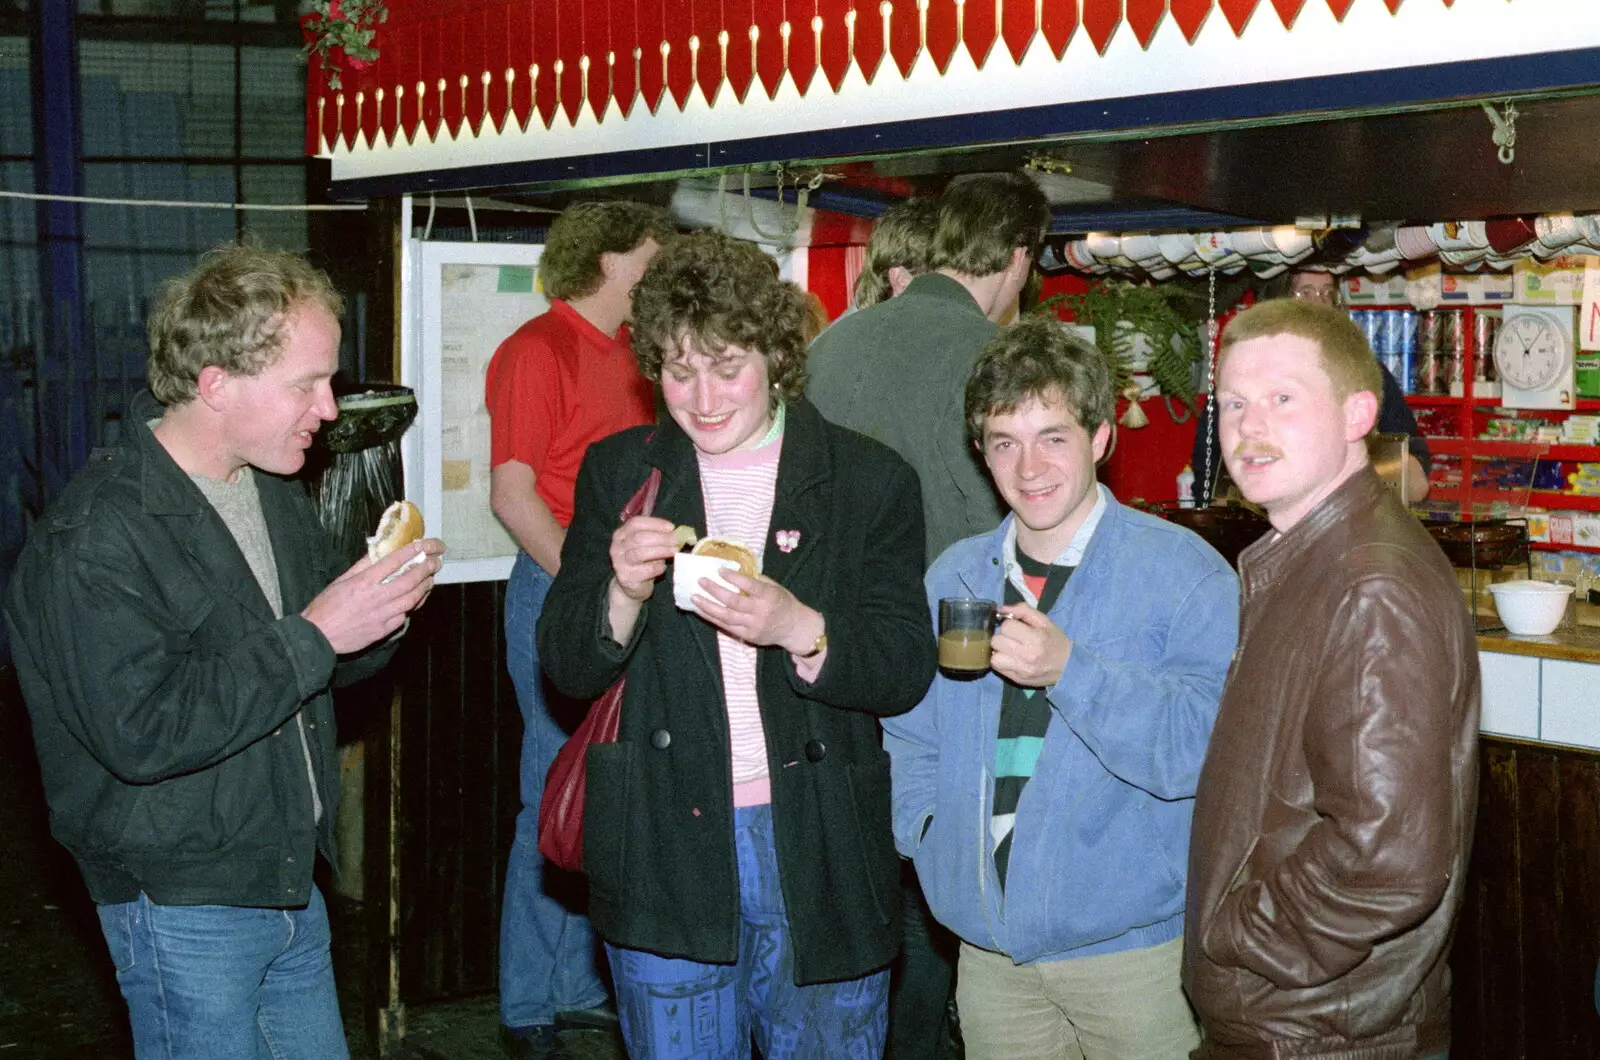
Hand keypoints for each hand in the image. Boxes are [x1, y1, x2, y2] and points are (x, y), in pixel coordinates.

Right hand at [303, 538, 444, 653]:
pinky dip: (414, 605)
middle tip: (436, 561)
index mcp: (364, 581)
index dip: (412, 551)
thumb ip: (362, 567)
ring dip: (425, 587)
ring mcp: (382, 615)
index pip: (394, 561)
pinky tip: (418, 599)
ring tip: (431, 578)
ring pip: (412, 599)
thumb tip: (379, 552)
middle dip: (427, 569)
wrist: (318, 636)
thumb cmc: (326, 606)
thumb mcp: (341, 580)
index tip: (425, 545)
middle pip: (410, 580)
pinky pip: (404, 615)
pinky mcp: (384, 630)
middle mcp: (376, 597)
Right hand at [610, 515, 679, 601]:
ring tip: (674, 551)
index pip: (636, 523)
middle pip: (639, 537)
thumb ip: (657, 535)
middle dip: (661, 538)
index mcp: (621, 534)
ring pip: (641, 553)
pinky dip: (657, 567)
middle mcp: (617, 547)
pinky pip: (645, 570)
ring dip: (661, 551)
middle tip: (676, 540)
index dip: (655, 523)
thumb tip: (676, 531)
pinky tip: (663, 567)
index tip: (671, 527)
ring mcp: (619, 563)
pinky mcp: (626, 578)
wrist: (631, 585)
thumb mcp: (647, 545)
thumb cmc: (642, 561)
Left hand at [693, 570, 816, 652]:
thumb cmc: (782, 602)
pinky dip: (712, 618)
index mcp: (770, 595)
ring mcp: (753, 626)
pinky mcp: (748, 636)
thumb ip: (756, 581)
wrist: (794, 628)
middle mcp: (761, 612)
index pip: (749, 585)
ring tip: (694, 597)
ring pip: (726, 616)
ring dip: (708, 606)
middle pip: (733, 601)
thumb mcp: (775, 587)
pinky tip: (701, 610)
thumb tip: (732, 570)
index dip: (733, 577)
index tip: (719, 569)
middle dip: (714, 591)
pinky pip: (726, 627)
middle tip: (700, 581)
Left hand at [990, 603, 1071, 687]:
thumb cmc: (1056, 641)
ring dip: (999, 651)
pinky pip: (997, 668)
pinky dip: (1000, 661)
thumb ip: (1023, 610)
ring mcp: (1021, 670)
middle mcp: (1027, 656)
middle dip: (1002, 637)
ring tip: (1010, 649)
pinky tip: (1010, 659)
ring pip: (993, 657)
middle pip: (996, 641)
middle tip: (1013, 639)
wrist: (1068, 668)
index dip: (1009, 624)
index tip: (1017, 628)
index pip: (1006, 627)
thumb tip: (1001, 609)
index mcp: (1035, 638)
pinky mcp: (1017, 679)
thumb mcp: (1045, 621)